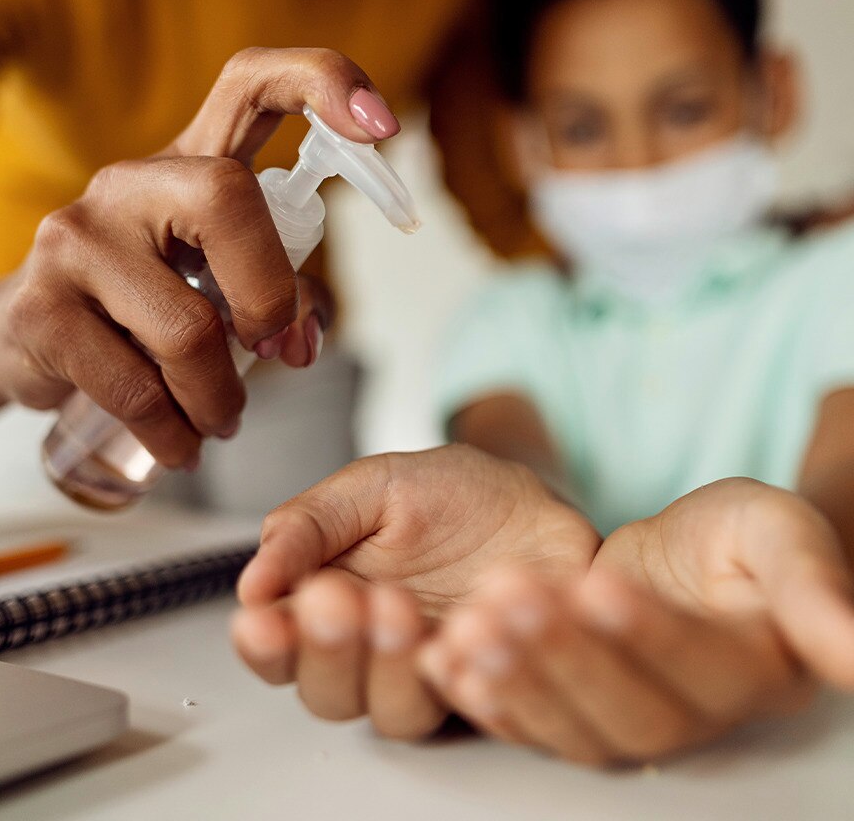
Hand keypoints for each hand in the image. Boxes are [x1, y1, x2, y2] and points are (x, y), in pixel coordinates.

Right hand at [0, 48, 397, 467]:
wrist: (26, 338)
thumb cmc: (142, 305)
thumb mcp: (213, 283)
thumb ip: (272, 295)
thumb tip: (300, 346)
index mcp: (187, 164)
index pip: (251, 81)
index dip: (323, 82)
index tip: (383, 128)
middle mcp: (128, 182)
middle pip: (227, 199)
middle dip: (270, 296)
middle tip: (270, 351)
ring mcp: (76, 236)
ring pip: (188, 327)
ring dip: (221, 398)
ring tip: (220, 421)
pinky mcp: (41, 305)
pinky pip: (136, 387)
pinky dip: (174, 433)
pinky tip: (180, 445)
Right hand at [232, 444, 601, 735]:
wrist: (534, 499)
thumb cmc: (450, 494)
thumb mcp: (371, 487)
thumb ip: (308, 526)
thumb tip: (252, 584)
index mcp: (329, 605)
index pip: (278, 649)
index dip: (265, 644)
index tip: (261, 619)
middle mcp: (373, 655)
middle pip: (327, 694)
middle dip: (327, 651)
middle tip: (335, 599)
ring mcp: (432, 675)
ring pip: (393, 713)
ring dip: (387, 666)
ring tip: (397, 606)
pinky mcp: (491, 682)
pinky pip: (470, 704)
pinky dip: (457, 677)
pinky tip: (451, 639)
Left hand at [421, 478, 853, 764]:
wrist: (683, 561)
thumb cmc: (733, 542)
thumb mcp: (774, 534)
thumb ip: (813, 584)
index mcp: (744, 673)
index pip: (697, 666)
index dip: (649, 634)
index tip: (602, 585)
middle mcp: (682, 716)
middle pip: (622, 708)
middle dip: (562, 654)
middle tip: (510, 598)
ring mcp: (618, 720)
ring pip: (567, 726)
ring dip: (515, 679)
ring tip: (469, 627)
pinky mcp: (565, 710)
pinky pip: (523, 721)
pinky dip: (483, 697)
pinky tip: (445, 661)